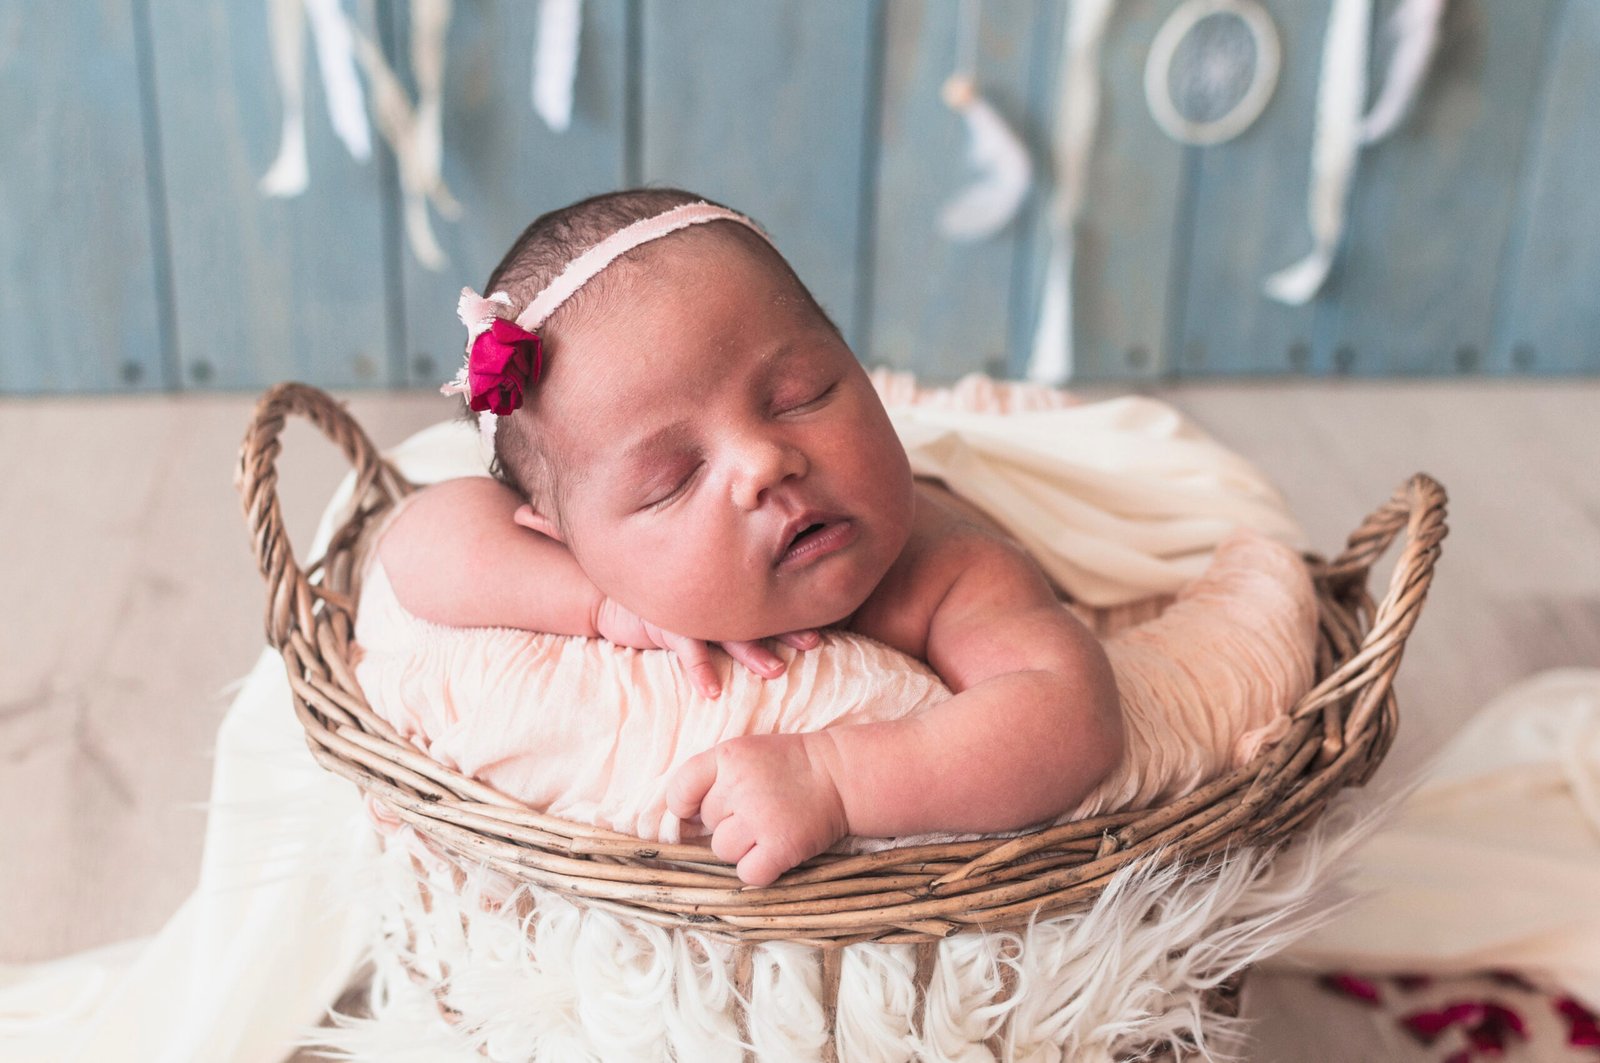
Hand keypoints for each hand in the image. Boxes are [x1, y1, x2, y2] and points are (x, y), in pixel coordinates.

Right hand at [593, 597, 819, 697]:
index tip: (824, 627)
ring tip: (776, 670)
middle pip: (757, 615)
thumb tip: (767, 638)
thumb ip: (729, 615)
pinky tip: (713, 691)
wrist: (614, 598)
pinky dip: (700, 669)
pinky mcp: (665, 622)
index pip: (767, 604)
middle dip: (787, 629)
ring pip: (729, 632)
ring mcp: (691, 610)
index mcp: (727, 597)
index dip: (795, 615)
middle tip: (814, 643)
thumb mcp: (699, 610)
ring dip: (753, 652)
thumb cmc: (664, 607)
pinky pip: (687, 648)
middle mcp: (713, 601)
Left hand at [665, 732, 847, 886]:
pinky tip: (776, 849)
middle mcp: (740, 785)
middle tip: (759, 808)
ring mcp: (760, 817)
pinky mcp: (781, 846)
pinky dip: (760, 869)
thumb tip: (682, 822)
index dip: (686, 806)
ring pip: (723, 850)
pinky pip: (747, 873)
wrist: (841, 775)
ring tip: (769, 827)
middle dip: (727, 822)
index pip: (680, 791)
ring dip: (742, 847)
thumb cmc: (789, 767)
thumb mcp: (746, 754)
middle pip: (706, 824)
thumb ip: (711, 778)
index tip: (700, 809)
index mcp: (728, 756)